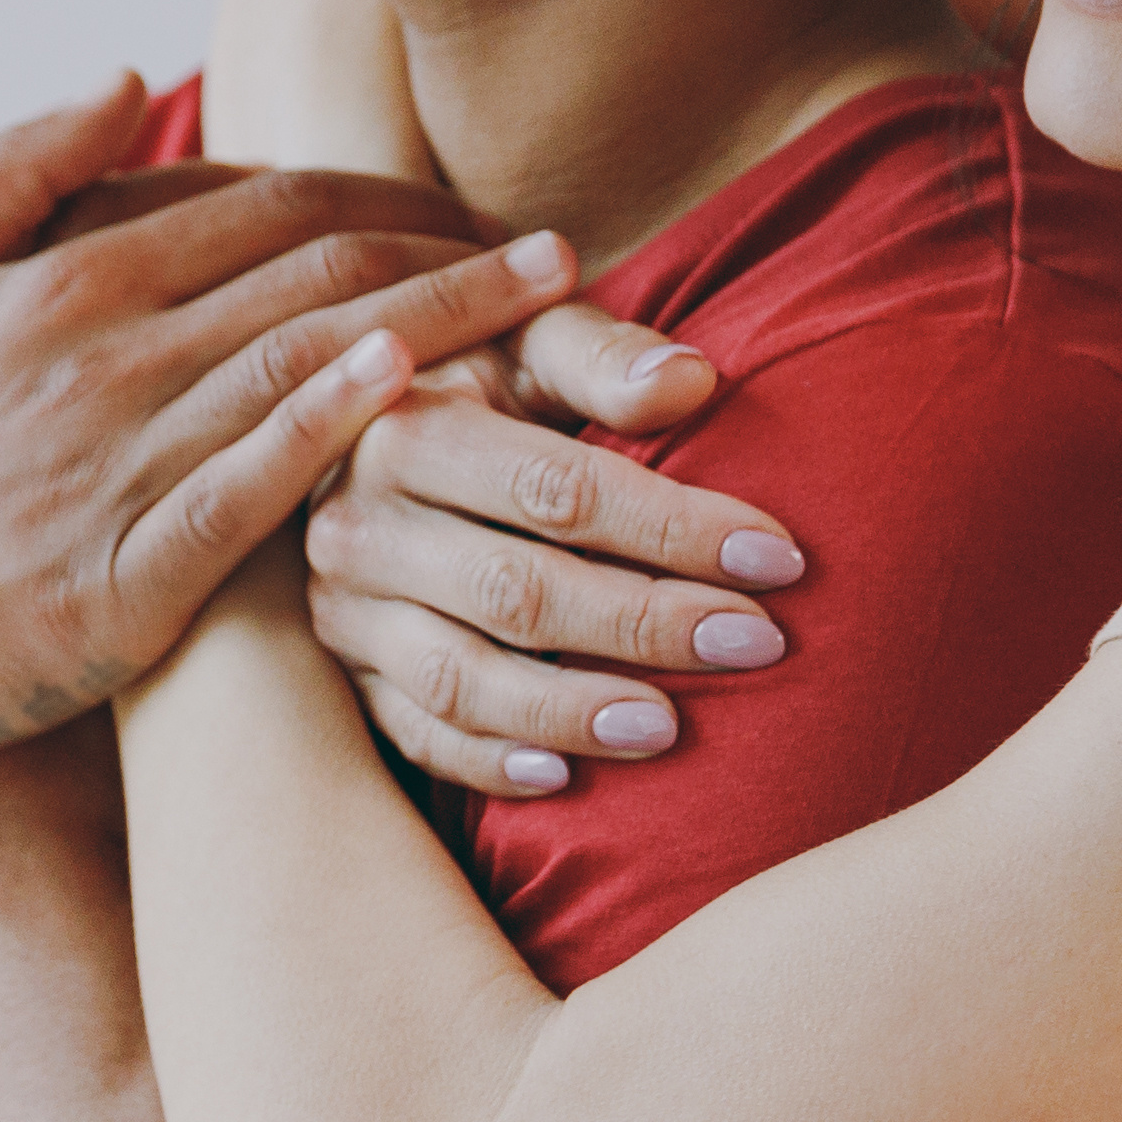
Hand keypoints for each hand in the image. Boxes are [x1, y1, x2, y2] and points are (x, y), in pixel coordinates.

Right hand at [0, 81, 581, 783]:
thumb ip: (11, 167)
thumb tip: (127, 78)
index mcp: (56, 278)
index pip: (261, 205)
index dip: (386, 196)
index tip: (477, 207)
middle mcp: (98, 355)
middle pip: (317, 272)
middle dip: (455, 255)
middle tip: (565, 259)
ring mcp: (113, 464)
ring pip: (312, 365)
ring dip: (445, 328)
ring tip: (551, 313)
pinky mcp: (122, 578)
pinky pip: (254, 489)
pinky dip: (337, 432)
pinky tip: (419, 394)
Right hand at [302, 344, 815, 799]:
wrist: (371, 436)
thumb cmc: (489, 384)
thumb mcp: (534, 341)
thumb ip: (606, 358)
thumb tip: (693, 383)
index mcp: (405, 427)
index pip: (557, 491)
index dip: (673, 528)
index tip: (778, 558)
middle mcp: (358, 524)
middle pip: (517, 591)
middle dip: (647, 623)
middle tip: (758, 643)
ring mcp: (343, 611)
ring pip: (462, 679)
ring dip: (571, 710)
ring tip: (672, 728)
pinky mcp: (348, 676)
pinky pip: (417, 736)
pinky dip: (490, 764)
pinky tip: (565, 780)